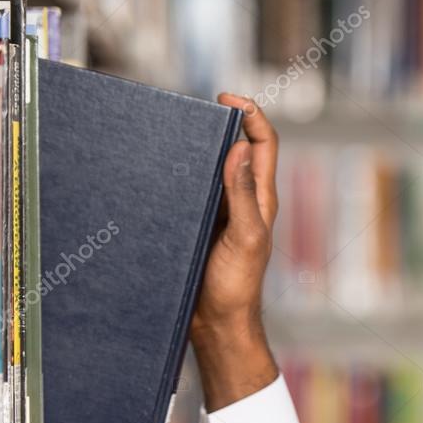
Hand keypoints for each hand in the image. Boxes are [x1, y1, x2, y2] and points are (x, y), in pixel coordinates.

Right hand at [191, 94, 280, 411]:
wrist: (217, 325)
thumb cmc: (236, 287)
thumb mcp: (243, 239)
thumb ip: (241, 196)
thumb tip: (240, 148)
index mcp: (261, 200)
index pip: (263, 145)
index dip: (251, 115)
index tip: (226, 96)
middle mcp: (244, 202)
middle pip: (239, 150)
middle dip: (222, 123)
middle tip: (192, 110)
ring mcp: (222, 214)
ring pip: (214, 169)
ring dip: (199, 148)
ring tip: (173, 133)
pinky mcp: (202, 226)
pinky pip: (195, 191)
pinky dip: (182, 174)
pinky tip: (159, 170)